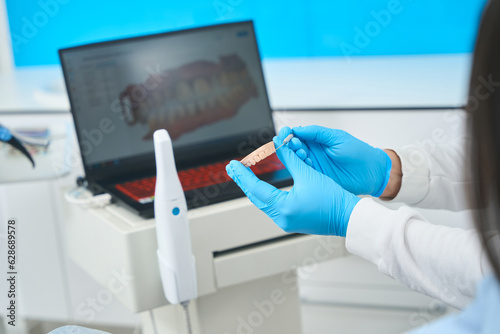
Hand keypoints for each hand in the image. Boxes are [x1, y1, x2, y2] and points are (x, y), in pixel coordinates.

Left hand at [225, 128, 359, 235]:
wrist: (348, 216)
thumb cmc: (333, 199)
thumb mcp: (308, 174)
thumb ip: (290, 158)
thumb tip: (278, 144)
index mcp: (284, 208)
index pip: (255, 189)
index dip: (243, 175)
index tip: (233, 165)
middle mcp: (282, 218)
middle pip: (256, 197)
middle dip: (244, 181)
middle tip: (233, 168)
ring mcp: (286, 221)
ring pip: (263, 202)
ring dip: (254, 188)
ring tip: (244, 175)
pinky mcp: (292, 221)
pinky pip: (272, 206)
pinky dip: (265, 195)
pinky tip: (261, 188)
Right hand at [290, 125, 391, 196]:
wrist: (371, 172)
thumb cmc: (358, 153)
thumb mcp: (337, 137)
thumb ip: (317, 132)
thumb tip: (298, 129)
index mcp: (317, 140)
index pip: (298, 135)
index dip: (290, 133)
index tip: (285, 133)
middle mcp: (314, 152)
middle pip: (294, 147)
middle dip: (290, 144)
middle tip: (293, 144)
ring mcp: (314, 165)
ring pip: (297, 159)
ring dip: (295, 155)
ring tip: (302, 153)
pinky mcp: (316, 177)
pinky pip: (303, 172)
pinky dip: (301, 168)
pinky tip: (305, 164)